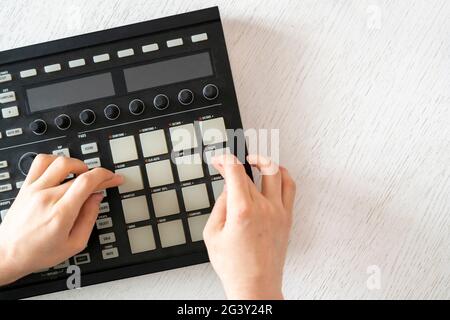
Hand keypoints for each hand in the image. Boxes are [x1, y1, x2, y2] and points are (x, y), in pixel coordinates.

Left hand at [0, 154, 122, 285]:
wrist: (7, 255)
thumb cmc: (38, 253)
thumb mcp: (74, 244)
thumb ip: (89, 218)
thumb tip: (97, 198)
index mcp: (61, 213)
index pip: (87, 182)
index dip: (105, 176)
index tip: (113, 178)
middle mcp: (46, 197)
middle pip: (79, 173)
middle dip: (97, 175)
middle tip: (103, 181)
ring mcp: (34, 190)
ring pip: (60, 162)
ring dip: (77, 164)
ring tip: (82, 174)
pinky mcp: (26, 187)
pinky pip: (40, 162)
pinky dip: (55, 160)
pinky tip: (62, 169)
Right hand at [204, 154, 295, 299]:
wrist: (256, 285)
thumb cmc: (235, 267)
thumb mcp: (212, 234)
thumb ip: (219, 206)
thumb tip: (227, 189)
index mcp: (242, 211)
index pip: (235, 172)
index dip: (225, 160)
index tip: (219, 160)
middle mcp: (263, 208)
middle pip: (251, 172)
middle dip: (236, 163)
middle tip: (229, 165)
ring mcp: (278, 212)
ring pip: (276, 172)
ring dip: (263, 161)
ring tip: (254, 161)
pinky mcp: (287, 218)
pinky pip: (290, 187)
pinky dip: (283, 174)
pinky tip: (275, 173)